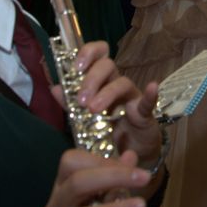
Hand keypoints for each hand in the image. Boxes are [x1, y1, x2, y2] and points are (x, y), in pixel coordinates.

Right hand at [44, 148, 148, 206]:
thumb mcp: (104, 191)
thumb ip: (116, 172)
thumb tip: (130, 155)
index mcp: (62, 185)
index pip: (72, 161)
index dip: (102, 160)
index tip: (130, 165)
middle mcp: (57, 203)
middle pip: (78, 182)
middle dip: (113, 177)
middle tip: (145, 177)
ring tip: (141, 205)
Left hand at [54, 41, 163, 163]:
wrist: (128, 153)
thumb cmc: (107, 130)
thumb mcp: (84, 117)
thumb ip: (70, 103)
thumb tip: (55, 88)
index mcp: (101, 81)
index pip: (98, 55)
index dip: (89, 53)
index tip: (77, 66)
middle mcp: (116, 83)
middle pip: (108, 65)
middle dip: (92, 79)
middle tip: (82, 100)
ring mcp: (131, 96)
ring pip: (122, 83)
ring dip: (107, 93)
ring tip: (93, 109)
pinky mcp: (144, 112)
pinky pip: (148, 100)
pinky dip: (150, 93)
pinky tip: (151, 87)